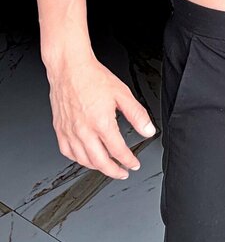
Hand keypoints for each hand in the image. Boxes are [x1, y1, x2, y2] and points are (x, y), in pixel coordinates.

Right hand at [47, 55, 156, 178]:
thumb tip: (148, 130)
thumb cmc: (93, 77)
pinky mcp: (59, 129)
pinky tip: (85, 157)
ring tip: (107, 166)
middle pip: (100, 162)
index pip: (118, 151)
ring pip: (83, 160)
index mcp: (101, 122)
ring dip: (96, 167)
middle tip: (122, 173)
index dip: (128, 161)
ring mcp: (69, 131)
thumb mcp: (122, 94)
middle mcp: (84, 130)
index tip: (134, 164)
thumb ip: (137, 114)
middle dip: (114, 171)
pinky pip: (67, 152)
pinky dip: (78, 159)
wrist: (69, 68)